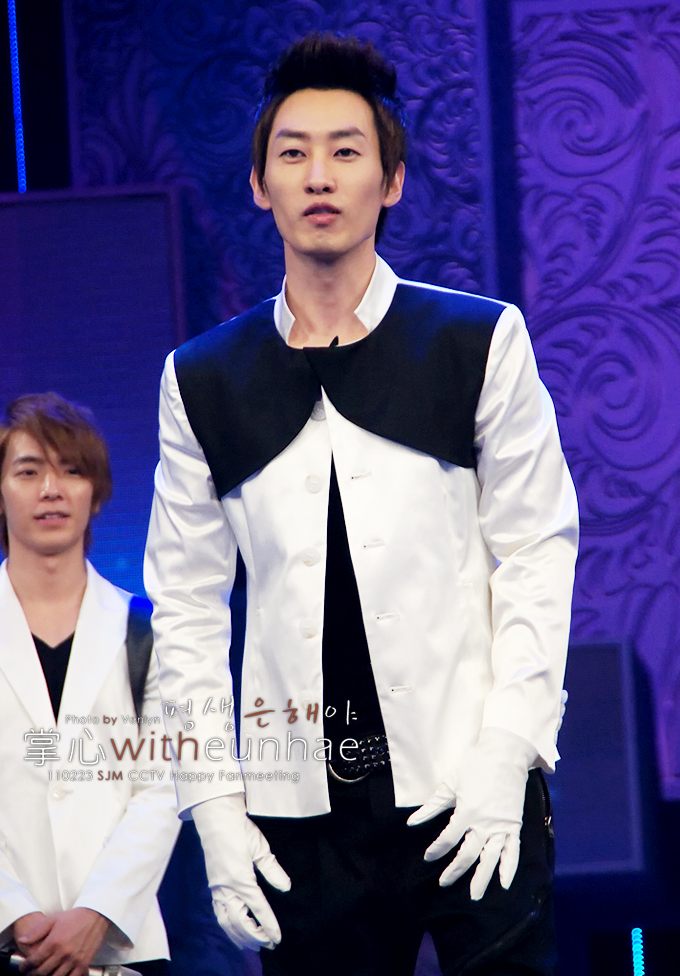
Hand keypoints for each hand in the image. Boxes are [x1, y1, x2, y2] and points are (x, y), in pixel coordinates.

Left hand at [15, 907, 110, 975]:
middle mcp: (64, 952)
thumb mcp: (54, 919)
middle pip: (42, 971)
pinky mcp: (84, 963)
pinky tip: (59, 975)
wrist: (96, 915)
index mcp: (54, 941)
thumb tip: (23, 940)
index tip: (23, 967)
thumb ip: (37, 931)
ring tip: (43, 975)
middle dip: (33, 974)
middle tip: (30, 973)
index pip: (34, 960)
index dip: (26, 966)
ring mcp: (74, 959)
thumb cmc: (76, 917)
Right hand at [192, 793, 290, 950]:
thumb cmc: (239, 829)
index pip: (258, 908)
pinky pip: (218, 912)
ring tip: (253, 944)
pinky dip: (227, 925)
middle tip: (269, 944)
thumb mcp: (260, 847)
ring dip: (239, 935)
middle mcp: (226, 888)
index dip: (268, 925)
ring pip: (226, 921)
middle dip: (254, 937)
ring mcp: (217, 887)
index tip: (277, 937)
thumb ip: (272, 870)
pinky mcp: (213, 885)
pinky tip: (235, 928)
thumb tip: (285, 887)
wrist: (215, 817)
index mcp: (240, 879)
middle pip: (239, 922)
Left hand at [407, 728, 536, 899]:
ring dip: (482, 878)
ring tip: (475, 895)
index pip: (448, 839)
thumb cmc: (474, 766)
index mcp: (467, 811)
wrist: (504, 755)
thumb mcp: (450, 783)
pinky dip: (509, 867)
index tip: (428, 857)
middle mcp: (484, 823)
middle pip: (468, 854)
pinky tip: (504, 883)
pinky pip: (512, 850)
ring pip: (490, 858)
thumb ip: (432, 806)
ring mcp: (501, 825)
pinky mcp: (514, 824)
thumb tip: (412, 822)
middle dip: (455, 871)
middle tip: (444, 882)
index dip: (436, 850)